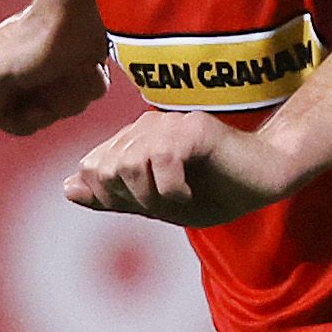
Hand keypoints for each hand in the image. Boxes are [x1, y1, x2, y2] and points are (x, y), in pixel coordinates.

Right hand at [0, 0, 108, 136]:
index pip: (8, 119)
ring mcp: (57, 73)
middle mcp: (28, 75)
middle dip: (53, 104)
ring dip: (74, 91)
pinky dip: (91, 82)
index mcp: (0, 73)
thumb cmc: (36, 39)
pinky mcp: (83, 67)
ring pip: (69, 105)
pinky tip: (89, 66)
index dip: (22, 121)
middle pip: (42, 116)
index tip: (34, 107)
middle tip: (55, 82)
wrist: (80, 12)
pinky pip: (90, 90)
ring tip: (74, 70)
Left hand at [62, 111, 301, 227]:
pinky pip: (162, 162)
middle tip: (165, 206)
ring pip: (129, 165)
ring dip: (153, 197)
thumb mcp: (157, 203)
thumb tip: (66, 188)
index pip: (91, 168)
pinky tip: (191, 195)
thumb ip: (113, 196)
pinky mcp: (192, 129)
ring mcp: (169, 124)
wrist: (265, 179)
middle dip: (131, 199)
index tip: (149, 208)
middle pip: (105, 169)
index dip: (111, 198)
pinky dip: (173, 191)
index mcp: (134, 138)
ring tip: (179, 201)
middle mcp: (146, 125)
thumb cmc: (216, 191)